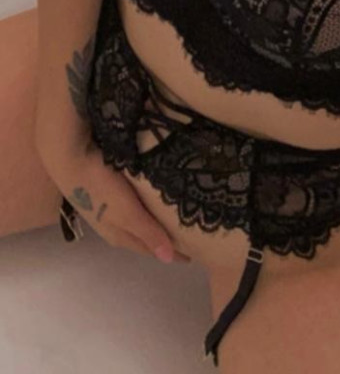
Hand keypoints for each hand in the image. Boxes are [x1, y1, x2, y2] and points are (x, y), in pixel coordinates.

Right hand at [41, 134, 190, 263]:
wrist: (70, 158)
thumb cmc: (102, 186)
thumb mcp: (128, 212)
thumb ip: (148, 232)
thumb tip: (168, 260)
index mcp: (119, 235)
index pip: (150, 248)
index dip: (170, 252)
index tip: (192, 255)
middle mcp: (112, 226)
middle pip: (142, 237)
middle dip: (161, 239)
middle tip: (186, 237)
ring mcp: (105, 209)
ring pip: (135, 221)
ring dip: (152, 223)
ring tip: (173, 219)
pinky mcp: (103, 192)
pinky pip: (129, 206)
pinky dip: (143, 208)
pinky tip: (149, 200)